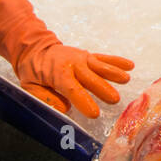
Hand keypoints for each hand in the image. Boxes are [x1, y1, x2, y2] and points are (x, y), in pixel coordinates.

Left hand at [0, 0, 132, 118]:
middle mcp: (73, 64)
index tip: (94, 112)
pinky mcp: (88, 56)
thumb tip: (64, 108)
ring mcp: (82, 58)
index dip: (83, 101)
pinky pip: (104, 58)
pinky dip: (117, 61)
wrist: (35, 47)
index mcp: (57, 74)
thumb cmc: (32, 70)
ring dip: (113, 72)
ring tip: (126, 79)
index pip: (72, 89)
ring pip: (100, 66)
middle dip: (102, 89)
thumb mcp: (29, 86)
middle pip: (90, 78)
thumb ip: (45, 98)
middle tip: (114, 100)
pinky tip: (130, 66)